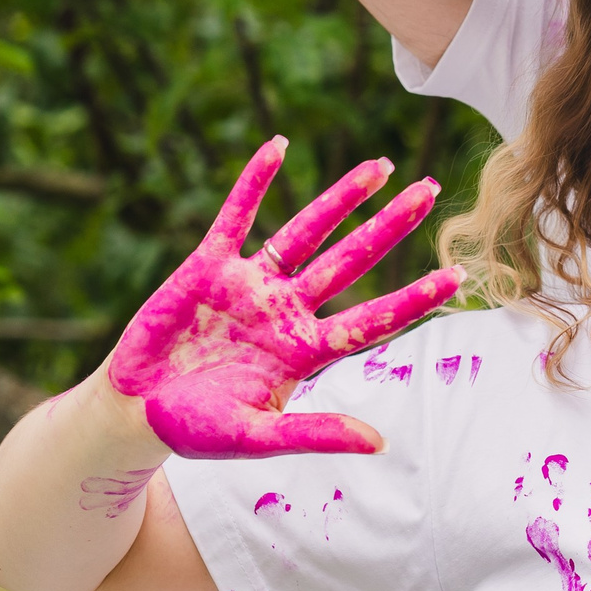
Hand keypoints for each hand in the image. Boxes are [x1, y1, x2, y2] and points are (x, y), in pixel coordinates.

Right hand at [105, 137, 463, 459]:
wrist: (132, 412)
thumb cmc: (195, 430)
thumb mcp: (256, 437)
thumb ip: (315, 434)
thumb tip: (380, 443)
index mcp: (305, 351)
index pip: (373, 319)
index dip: (415, 298)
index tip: (458, 276)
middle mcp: (286, 310)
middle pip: (352, 260)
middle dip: (391, 226)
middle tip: (432, 192)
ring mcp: (250, 285)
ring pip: (306, 231)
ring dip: (341, 198)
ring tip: (381, 166)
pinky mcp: (207, 267)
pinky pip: (236, 217)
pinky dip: (254, 182)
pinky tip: (278, 146)